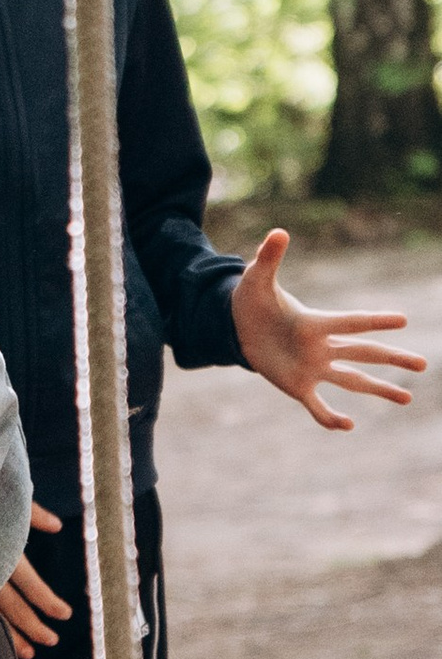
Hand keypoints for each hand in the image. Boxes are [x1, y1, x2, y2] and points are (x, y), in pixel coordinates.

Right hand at [0, 501, 71, 658]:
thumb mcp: (9, 494)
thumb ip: (32, 514)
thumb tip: (56, 527)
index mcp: (2, 546)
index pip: (29, 583)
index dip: (46, 600)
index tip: (65, 615)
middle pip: (11, 604)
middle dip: (32, 626)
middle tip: (51, 642)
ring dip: (11, 633)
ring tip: (28, 653)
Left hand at [230, 229, 426, 430]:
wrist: (237, 327)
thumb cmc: (252, 300)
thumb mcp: (256, 279)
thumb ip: (268, 258)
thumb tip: (278, 231)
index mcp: (315, 323)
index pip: (351, 321)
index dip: (375, 320)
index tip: (403, 320)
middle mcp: (321, 347)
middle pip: (363, 353)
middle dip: (392, 358)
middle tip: (422, 365)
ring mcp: (312, 368)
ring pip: (352, 381)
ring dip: (378, 389)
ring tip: (406, 398)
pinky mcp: (297, 386)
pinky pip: (318, 405)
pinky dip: (329, 417)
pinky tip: (347, 426)